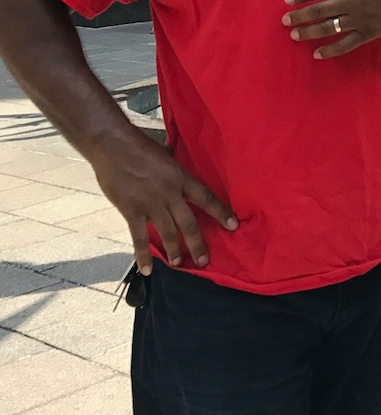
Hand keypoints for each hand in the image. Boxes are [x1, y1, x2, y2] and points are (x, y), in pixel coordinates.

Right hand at [92, 127, 237, 274]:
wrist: (112, 145)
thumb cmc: (138, 145)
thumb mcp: (164, 153)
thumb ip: (172, 165)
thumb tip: (177, 159)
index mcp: (180, 177)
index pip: (205, 197)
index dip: (220, 212)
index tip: (233, 226)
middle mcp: (169, 193)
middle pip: (189, 222)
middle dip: (198, 243)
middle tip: (204, 261)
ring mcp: (150, 203)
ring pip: (168, 232)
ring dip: (174, 250)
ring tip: (179, 264)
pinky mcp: (132, 211)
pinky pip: (140, 237)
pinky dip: (143, 255)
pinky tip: (147, 269)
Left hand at [283, 0, 380, 59]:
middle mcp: (355, 2)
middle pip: (322, 10)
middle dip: (301, 16)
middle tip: (285, 20)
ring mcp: (361, 20)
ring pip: (331, 28)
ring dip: (310, 32)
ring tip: (295, 35)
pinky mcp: (369, 33)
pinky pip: (347, 44)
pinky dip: (331, 50)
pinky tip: (316, 54)